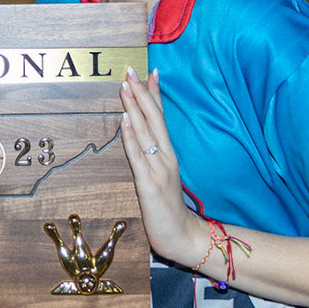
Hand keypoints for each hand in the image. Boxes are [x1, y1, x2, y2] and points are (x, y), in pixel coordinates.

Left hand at [119, 66, 209, 268]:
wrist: (183, 237)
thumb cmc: (169, 208)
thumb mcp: (162, 177)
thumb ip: (153, 157)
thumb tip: (139, 136)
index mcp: (169, 154)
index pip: (162, 117)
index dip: (156, 94)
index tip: (150, 71)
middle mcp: (166, 157)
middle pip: (154, 119)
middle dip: (142, 93)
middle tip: (131, 70)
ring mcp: (159, 169)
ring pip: (145, 133)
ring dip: (134, 108)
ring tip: (126, 86)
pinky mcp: (149, 185)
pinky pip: (138, 157)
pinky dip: (131, 137)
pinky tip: (125, 121)